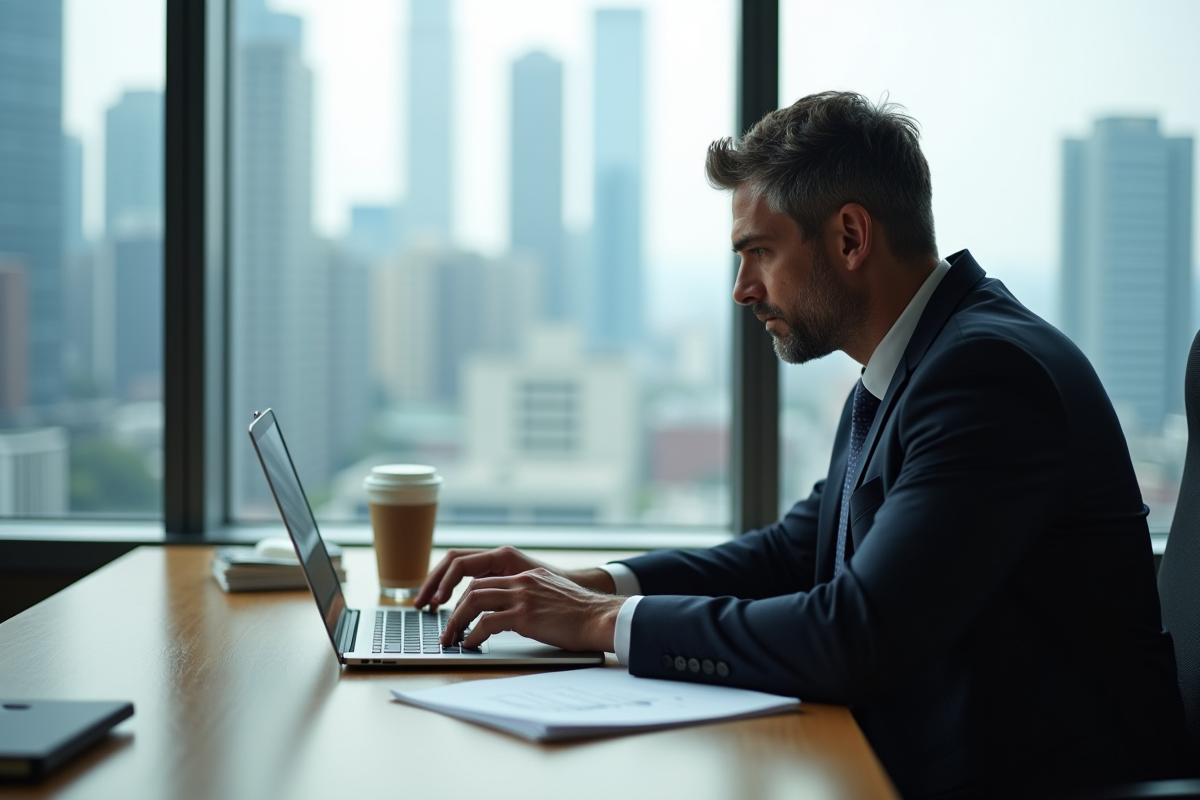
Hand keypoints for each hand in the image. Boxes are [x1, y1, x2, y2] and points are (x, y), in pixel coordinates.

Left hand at [440, 568, 622, 652]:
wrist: (601, 619)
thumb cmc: (582, 616)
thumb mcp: (553, 597)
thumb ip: (533, 599)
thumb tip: (514, 617)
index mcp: (527, 576)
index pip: (485, 579)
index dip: (464, 595)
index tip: (454, 611)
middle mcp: (522, 581)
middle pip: (474, 587)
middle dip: (454, 609)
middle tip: (447, 629)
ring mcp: (523, 596)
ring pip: (473, 600)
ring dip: (457, 621)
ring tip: (451, 639)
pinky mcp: (525, 615)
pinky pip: (486, 622)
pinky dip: (473, 635)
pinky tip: (471, 645)